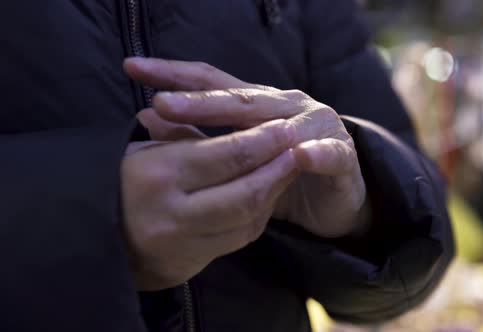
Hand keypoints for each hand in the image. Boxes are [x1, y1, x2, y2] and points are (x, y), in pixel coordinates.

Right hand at [121, 119, 297, 290]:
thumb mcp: (146, 151)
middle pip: (245, 192)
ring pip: (247, 219)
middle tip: (296, 149)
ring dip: (272, 193)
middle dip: (277, 169)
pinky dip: (256, 215)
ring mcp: (181, 244)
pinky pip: (237, 239)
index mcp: (158, 174)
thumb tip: (232, 108)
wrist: (89, 236)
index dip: (264, 142)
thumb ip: (187, 137)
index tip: (286, 128)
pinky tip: (264, 196)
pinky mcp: (187, 265)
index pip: (227, 156)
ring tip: (286, 170)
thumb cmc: (117, 182)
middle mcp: (171, 213)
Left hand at [124, 58, 370, 237]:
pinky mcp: (342, 156)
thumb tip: (146, 116)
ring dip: (254, 125)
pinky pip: (330, 154)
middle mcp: (286, 107)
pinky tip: (299, 155)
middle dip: (201, 101)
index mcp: (259, 104)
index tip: (132, 68)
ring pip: (283, 123)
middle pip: (241, 100)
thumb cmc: (282, 173)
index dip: (175, 75)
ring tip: (224, 128)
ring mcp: (317, 127)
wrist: (337, 196)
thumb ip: (196, 136)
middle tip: (162, 102)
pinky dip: (316, 154)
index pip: (213, 84)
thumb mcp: (236, 157)